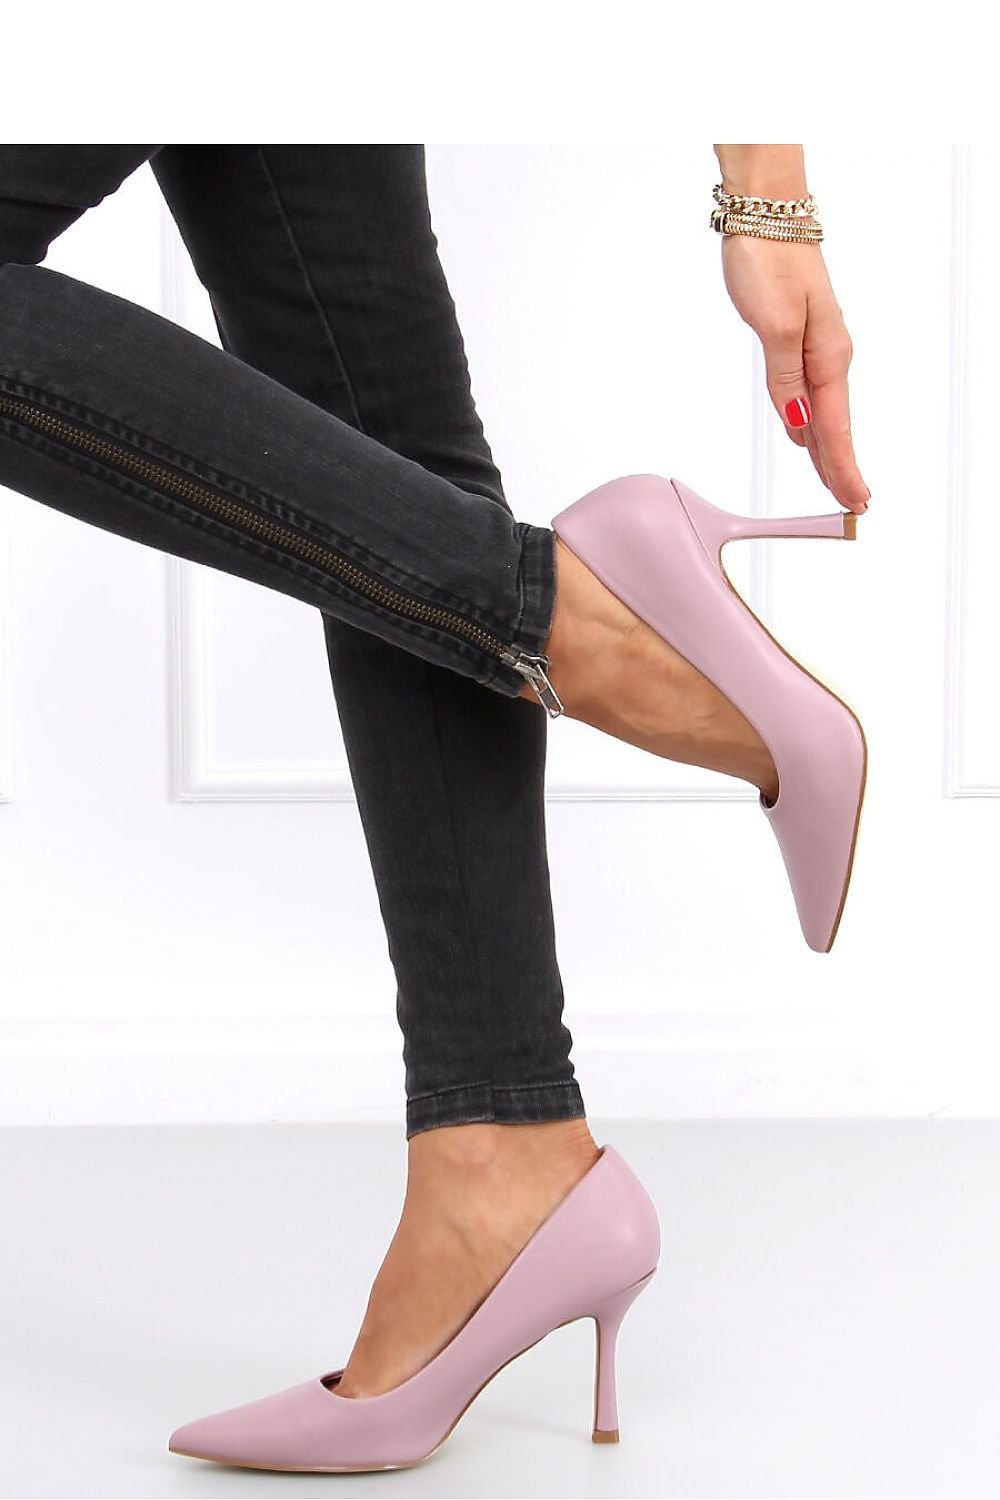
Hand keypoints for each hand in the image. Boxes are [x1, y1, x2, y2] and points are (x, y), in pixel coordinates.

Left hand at [719, 234, 869, 514]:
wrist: (764, 215)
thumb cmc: (769, 261)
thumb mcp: (774, 325)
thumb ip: (786, 379)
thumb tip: (800, 426)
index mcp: (826, 356)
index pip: (835, 428)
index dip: (843, 469)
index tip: (854, 502)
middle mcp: (827, 355)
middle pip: (834, 426)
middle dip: (842, 467)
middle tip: (852, 505)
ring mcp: (815, 346)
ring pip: (823, 412)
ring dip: (830, 449)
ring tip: (836, 481)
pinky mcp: (799, 337)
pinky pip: (810, 393)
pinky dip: (813, 420)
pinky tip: (808, 434)